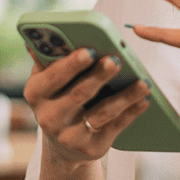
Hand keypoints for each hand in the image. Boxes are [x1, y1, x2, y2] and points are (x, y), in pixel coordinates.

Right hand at [22, 47, 150, 167]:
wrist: (62, 145)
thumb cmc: (57, 99)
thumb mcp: (46, 80)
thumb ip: (47, 58)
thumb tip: (44, 32)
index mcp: (35, 94)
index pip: (53, 77)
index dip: (71, 64)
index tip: (89, 50)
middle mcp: (49, 117)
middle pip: (79, 94)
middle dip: (99, 76)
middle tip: (116, 60)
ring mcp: (70, 135)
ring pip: (102, 112)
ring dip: (124, 96)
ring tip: (142, 82)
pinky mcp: (92, 147)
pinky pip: (116, 126)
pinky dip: (132, 112)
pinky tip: (145, 99)